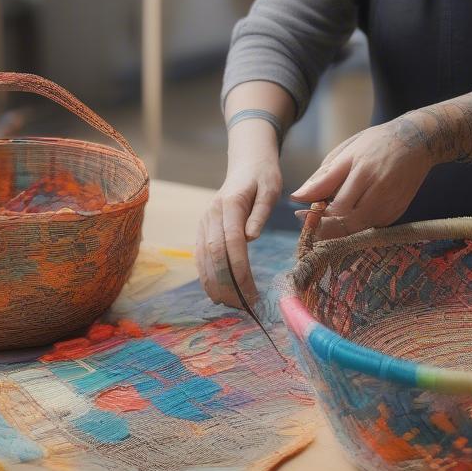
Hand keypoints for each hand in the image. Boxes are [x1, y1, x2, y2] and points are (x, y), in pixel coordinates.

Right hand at [196, 152, 281, 306]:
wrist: (247, 164)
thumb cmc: (263, 176)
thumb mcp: (270, 187)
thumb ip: (261, 211)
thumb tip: (251, 237)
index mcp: (228, 204)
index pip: (231, 243)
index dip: (239, 270)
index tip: (251, 292)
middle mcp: (211, 215)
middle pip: (213, 255)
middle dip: (226, 283)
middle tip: (243, 306)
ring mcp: (204, 222)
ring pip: (203, 258)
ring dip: (215, 284)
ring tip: (231, 306)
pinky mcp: (203, 229)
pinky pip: (201, 256)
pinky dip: (207, 276)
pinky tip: (217, 293)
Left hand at [290, 119, 432, 238]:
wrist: (417, 142)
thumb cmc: (377, 142)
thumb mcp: (347, 151)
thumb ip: (323, 177)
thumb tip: (298, 197)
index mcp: (363, 170)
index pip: (335, 206)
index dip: (315, 216)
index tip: (301, 214)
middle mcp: (379, 190)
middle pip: (345, 223)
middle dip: (324, 226)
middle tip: (312, 219)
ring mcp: (390, 204)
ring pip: (356, 229)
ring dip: (339, 226)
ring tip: (330, 211)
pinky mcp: (396, 213)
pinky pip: (369, 227)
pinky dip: (356, 223)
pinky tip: (352, 209)